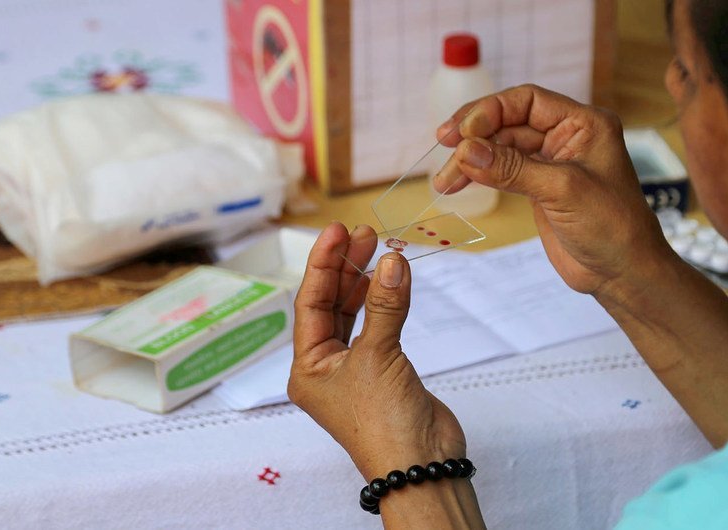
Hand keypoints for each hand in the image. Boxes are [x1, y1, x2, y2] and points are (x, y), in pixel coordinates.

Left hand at [289, 223, 466, 479]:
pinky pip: (379, 327)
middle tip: (364, 233)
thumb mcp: (378, 356)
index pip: (309, 303)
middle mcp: (326, 368)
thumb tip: (391, 261)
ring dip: (366, 283)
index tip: (338, 231)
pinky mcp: (384, 372)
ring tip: (380, 248)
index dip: (324, 264)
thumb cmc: (384, 423)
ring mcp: (355, 371)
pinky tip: (393, 280)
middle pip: (329, 305)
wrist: (421, 465)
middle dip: (345, 268)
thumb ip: (384, 306)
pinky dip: (386, 303)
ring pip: (354, 315)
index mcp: (307, 368)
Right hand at [435, 84, 672, 296]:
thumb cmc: (612, 226)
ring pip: (500, 148)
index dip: (491, 110)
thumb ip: (513, 168)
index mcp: (584, 123)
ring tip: (444, 181)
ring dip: (470, 160)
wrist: (623, 272)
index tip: (463, 132)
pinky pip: (502, 171)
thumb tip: (466, 151)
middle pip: (509, 122)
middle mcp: (567, 136)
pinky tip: (456, 183)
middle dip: (475, 135)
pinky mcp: (539, 187)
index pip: (528, 101)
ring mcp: (551, 162)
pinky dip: (478, 175)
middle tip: (443, 145)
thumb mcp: (563, 190)